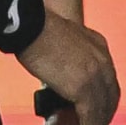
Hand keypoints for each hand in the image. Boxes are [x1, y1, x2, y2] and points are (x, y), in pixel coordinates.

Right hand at [18, 9, 119, 124]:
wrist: (29, 24)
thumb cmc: (36, 26)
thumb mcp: (64, 37)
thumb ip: (71, 55)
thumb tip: (63, 75)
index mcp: (98, 45)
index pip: (108, 78)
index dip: (104, 95)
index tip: (96, 104)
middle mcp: (102, 60)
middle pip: (110, 95)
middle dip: (103, 110)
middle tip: (91, 118)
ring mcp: (94, 75)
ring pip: (101, 108)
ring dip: (94, 119)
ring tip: (82, 123)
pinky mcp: (83, 89)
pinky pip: (90, 117)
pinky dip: (86, 124)